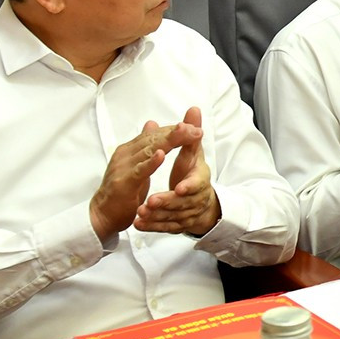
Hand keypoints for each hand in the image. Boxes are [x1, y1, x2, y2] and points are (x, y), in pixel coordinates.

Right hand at [91, 118, 198, 240]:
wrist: (102, 214)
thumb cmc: (122, 190)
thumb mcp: (137, 165)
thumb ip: (145, 146)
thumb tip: (152, 124)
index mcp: (130, 149)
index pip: (154, 134)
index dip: (173, 129)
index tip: (192, 126)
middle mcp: (125, 154)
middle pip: (153, 138)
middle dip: (176, 132)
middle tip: (194, 128)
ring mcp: (123, 167)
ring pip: (148, 150)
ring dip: (169, 140)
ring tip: (184, 132)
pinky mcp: (124, 182)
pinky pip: (139, 170)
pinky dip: (151, 162)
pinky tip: (161, 155)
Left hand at [134, 107, 222, 236]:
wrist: (200, 204)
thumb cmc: (194, 174)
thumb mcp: (194, 154)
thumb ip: (190, 134)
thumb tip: (193, 110)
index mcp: (201, 180)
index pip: (197, 184)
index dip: (188, 186)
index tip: (178, 188)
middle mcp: (196, 199)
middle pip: (181, 203)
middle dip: (165, 202)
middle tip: (149, 202)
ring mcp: (186, 214)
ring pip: (172, 218)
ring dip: (156, 216)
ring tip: (140, 213)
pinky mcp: (175, 224)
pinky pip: (164, 228)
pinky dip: (151, 227)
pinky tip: (138, 225)